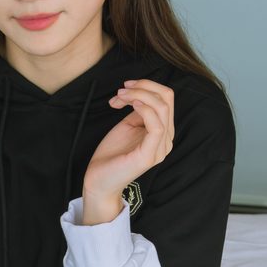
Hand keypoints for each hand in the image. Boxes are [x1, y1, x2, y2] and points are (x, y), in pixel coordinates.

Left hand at [80, 78, 174, 212]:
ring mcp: (160, 149)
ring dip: (139, 95)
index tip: (125, 87)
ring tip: (119, 96)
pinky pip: (157, 126)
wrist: (99, 180)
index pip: (166, 99)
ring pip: (162, 108)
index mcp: (163, 132)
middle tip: (121, 90)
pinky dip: (145, 109)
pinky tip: (131, 105)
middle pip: (167, 99)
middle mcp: (166, 140)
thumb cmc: (112, 155)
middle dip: (143, 87)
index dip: (146, 86)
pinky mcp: (150, 156)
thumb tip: (140, 95)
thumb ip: (139, 112)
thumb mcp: (128, 126)